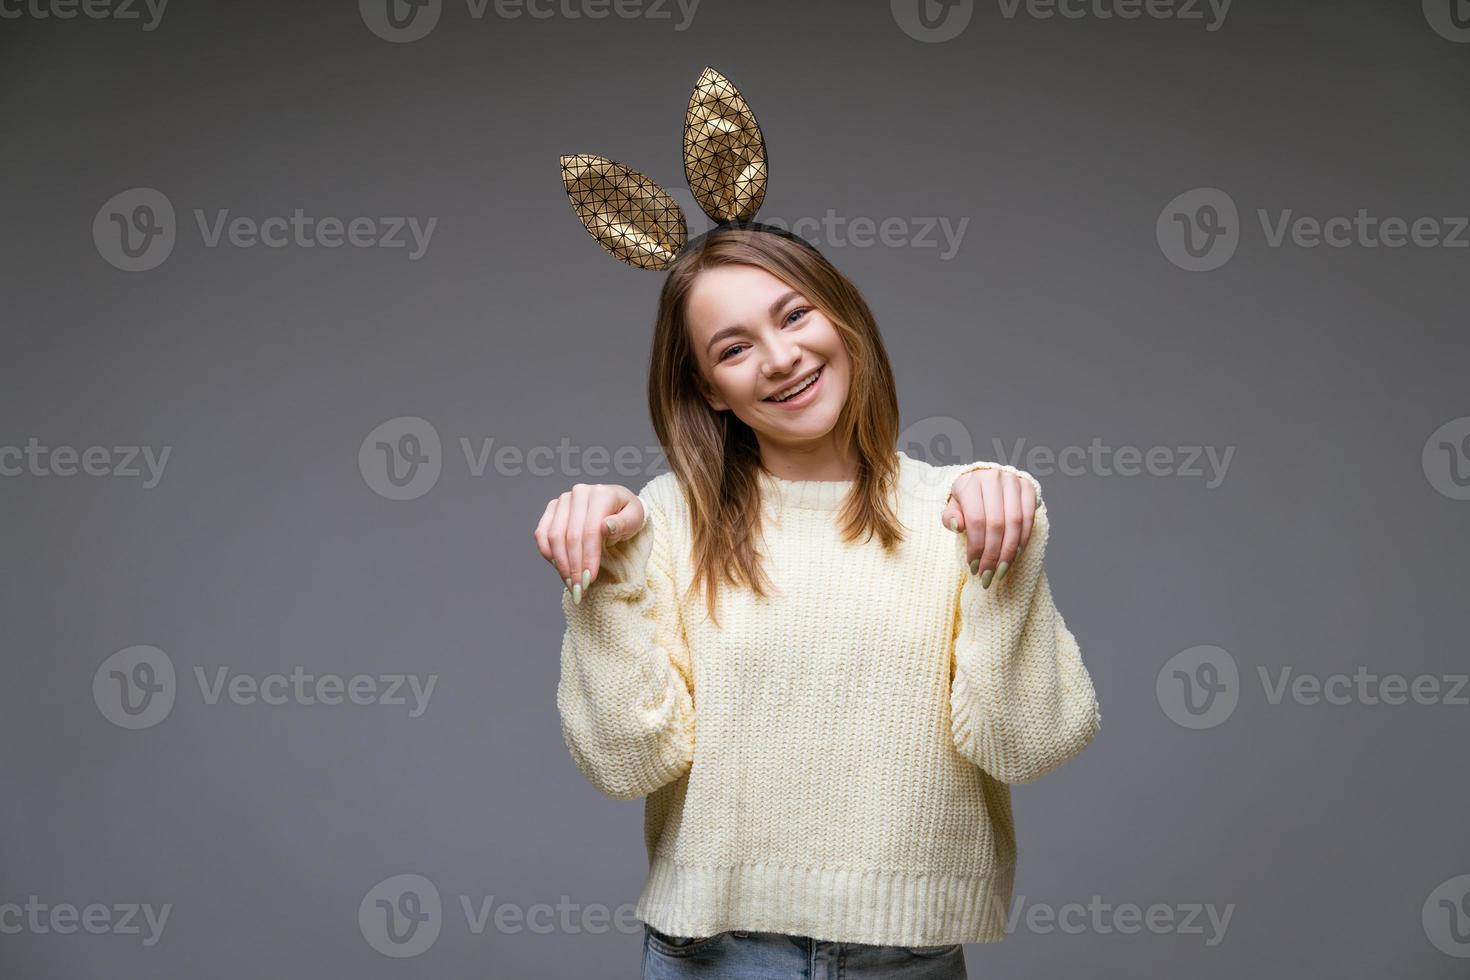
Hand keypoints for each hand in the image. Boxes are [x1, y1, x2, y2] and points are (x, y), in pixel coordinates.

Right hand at [534, 483, 644, 602]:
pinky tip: (560, 569)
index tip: (589, 580)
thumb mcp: (635, 519)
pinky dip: (548, 554)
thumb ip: (624, 523)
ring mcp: (563, 500)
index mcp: (601, 493)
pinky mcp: (552, 509)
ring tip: (571, 583)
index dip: (588, 557)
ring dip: (560, 564)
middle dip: (574, 566)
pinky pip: (542, 534)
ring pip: (554, 536)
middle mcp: (579, 493)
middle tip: (579, 588)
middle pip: (571, 536)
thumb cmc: (627, 515)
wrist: (617, 506)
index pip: (591, 530)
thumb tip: (606, 526)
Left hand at [941, 467, 1036, 589]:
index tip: (974, 567)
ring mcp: (1013, 481)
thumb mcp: (952, 506)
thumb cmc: (967, 498)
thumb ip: (950, 516)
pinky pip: (1029, 518)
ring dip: (1009, 551)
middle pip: (997, 524)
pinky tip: (1014, 556)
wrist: (985, 479)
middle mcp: (994, 478)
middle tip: (988, 575)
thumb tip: (957, 526)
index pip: (976, 520)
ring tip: (1001, 571)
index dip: (976, 547)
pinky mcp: (1028, 487)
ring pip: (1015, 522)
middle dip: (993, 554)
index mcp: (971, 482)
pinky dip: (1023, 540)